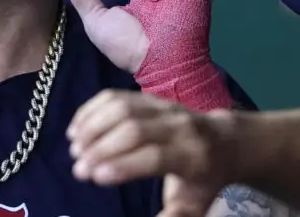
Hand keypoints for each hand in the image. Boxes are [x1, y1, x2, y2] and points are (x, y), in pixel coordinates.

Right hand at [67, 90, 235, 216]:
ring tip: (74, 147)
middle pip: (133, 129)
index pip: (153, 157)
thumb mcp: (195, 204)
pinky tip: (76, 128)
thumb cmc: (204, 179)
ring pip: (121, 107)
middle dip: (100, 148)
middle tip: (78, 168)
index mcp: (191, 156)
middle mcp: (178, 126)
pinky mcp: (148, 96)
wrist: (225, 141)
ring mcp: (162, 107)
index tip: (94, 177)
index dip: (122, 165)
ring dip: (92, 125)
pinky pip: (116, 95)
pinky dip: (92, 109)